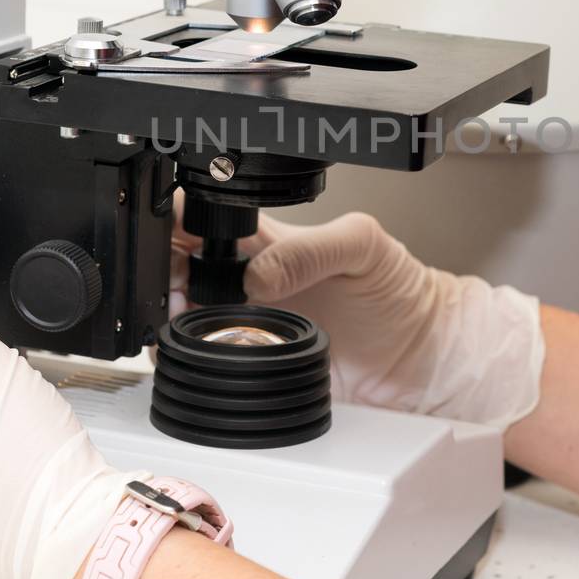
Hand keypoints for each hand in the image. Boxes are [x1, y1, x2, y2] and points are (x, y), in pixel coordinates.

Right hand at [171, 205, 543, 429]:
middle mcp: (247, 278)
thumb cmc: (396, 289)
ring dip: (168, 310)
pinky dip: (184, 353)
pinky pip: (201, 358)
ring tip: (182, 314)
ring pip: (178, 310)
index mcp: (266, 239)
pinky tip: (191, 348)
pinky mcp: (249, 363)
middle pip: (176, 263)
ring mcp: (244, 322)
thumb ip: (310, 248)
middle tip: (176, 284)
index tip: (171, 235)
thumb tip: (257, 273)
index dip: (175, 220)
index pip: (202, 215)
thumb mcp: (362, 246)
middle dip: (162, 270)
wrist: (416, 354)